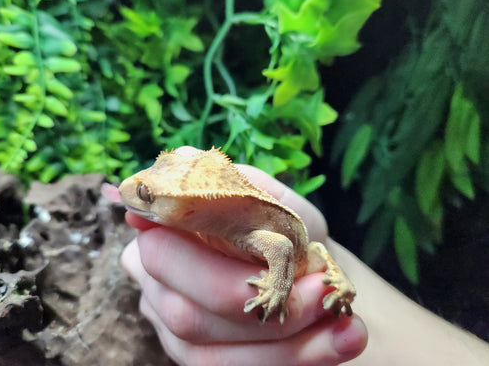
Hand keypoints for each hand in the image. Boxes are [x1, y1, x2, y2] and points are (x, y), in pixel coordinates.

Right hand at [120, 150, 367, 365]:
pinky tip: (341, 341)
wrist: (310, 272)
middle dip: (255, 307)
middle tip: (319, 291)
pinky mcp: (205, 361)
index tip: (272, 254)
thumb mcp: (271, 199)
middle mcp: (158, 290)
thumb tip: (186, 157)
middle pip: (185, 313)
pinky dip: (297, 359)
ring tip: (346, 324)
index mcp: (162, 239)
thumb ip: (238, 184)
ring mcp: (176, 335)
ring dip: (285, 342)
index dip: (206, 261)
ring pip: (211, 355)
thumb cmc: (283, 230)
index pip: (161, 253)